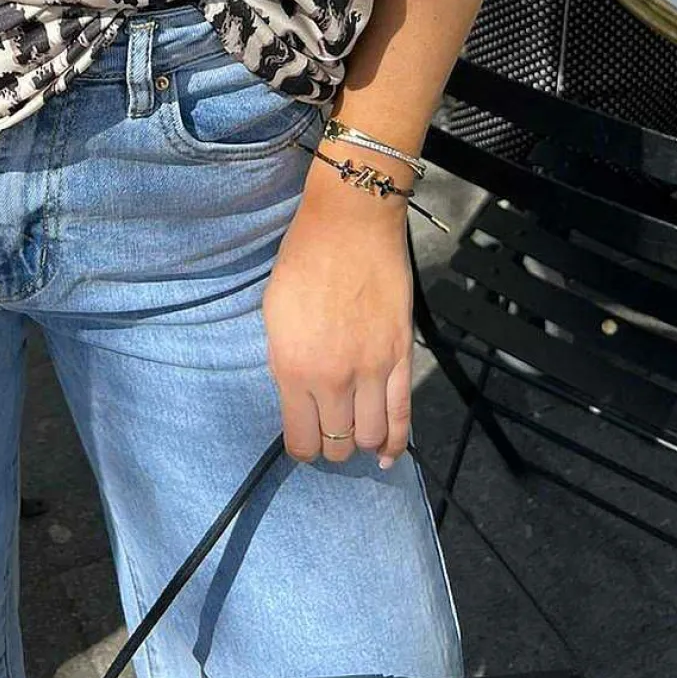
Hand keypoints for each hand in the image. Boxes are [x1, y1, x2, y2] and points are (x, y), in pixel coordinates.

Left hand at [262, 171, 412, 466]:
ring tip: (355, 431)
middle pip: (337, 445)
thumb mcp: (274, 312)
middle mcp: (332, 378)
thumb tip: (296, 394)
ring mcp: (371, 370)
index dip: (301, 447)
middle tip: (329, 429)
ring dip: (362, 442)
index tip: (302, 438)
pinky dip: (397, 442)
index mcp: (292, 368)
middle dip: (331, 445)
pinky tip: (388, 454)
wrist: (350, 223)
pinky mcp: (401, 357)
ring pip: (371, 437)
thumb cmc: (303, 259)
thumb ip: (283, 360)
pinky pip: (403, 416)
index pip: (300, 441)